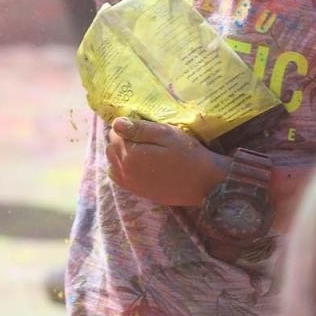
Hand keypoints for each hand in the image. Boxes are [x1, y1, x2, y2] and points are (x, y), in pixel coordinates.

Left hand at [105, 118, 226, 206]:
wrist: (204, 183)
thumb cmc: (187, 154)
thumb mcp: (166, 134)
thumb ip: (139, 129)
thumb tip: (116, 123)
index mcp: (130, 154)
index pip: (114, 132)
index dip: (127, 125)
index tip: (142, 124)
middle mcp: (125, 171)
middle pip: (111, 148)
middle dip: (122, 139)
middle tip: (144, 136)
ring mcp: (130, 184)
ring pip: (113, 162)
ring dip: (121, 154)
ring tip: (142, 149)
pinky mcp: (137, 192)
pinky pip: (119, 177)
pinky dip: (123, 168)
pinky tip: (139, 164)